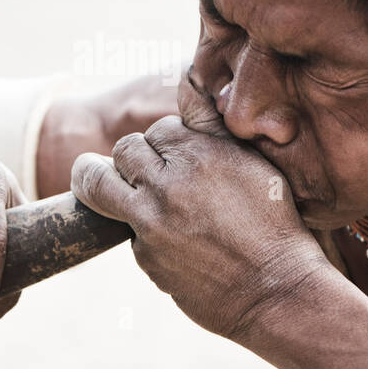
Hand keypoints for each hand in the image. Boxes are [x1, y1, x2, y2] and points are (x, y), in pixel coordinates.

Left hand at [69, 69, 323, 341]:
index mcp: (199, 151)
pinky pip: (126, 231)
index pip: (158, 129)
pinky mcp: (144, 255)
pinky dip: (139, 230)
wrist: (277, 291)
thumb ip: (212, 123)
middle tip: (139, 169)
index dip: (165, 141)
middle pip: (125, 149)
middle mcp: (168, 182)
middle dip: (132, 157)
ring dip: (94, 176)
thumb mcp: (252, 162)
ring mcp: (151, 221)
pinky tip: (168, 240)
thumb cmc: (274, 223)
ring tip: (90, 175)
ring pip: (97, 182)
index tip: (174, 153)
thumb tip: (186, 77)